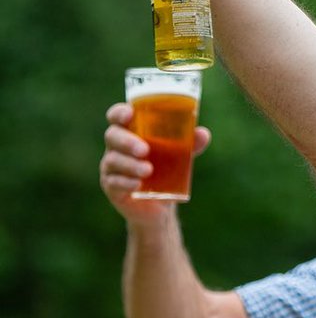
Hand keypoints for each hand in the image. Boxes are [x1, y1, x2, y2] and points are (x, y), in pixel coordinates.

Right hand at [99, 103, 211, 225]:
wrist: (158, 205)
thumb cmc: (166, 170)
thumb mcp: (180, 156)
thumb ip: (191, 144)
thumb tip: (203, 133)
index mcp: (130, 132)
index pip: (116, 116)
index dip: (119, 113)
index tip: (130, 114)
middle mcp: (116, 147)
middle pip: (112, 136)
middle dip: (127, 141)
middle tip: (145, 150)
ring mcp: (111, 168)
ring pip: (112, 160)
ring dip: (130, 164)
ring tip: (148, 170)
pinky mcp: (112, 188)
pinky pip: (113, 183)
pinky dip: (126, 183)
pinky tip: (137, 185)